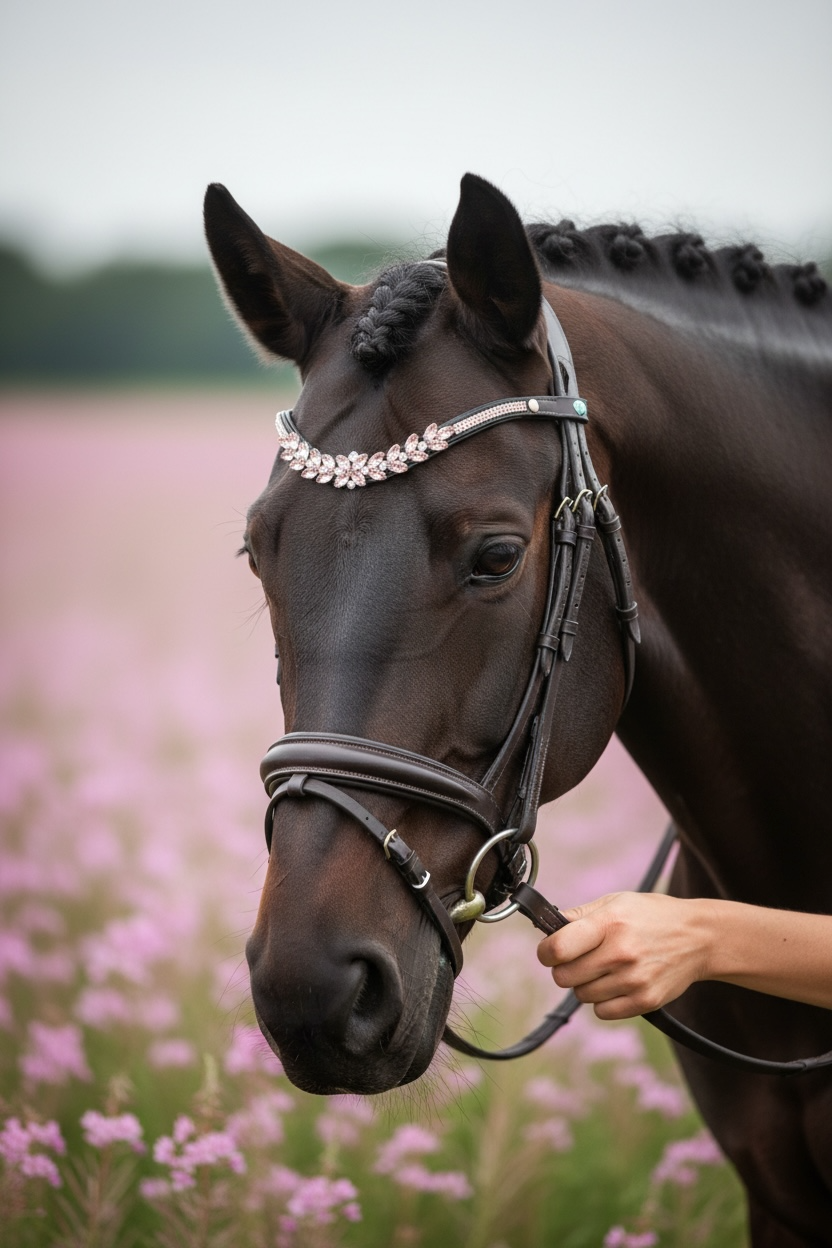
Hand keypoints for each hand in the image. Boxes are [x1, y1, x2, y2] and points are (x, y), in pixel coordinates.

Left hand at [536, 891, 708, 1019]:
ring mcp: (634, 980)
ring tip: (604, 968)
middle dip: (564, 969)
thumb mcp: (616, 902)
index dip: (546, 952)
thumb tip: (547, 926)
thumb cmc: (652, 916)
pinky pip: (602, 1012)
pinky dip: (603, 1001)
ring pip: (582, 995)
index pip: (558, 948)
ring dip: (585, 984)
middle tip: (578, 959)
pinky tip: (616, 984)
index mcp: (609, 923)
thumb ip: (579, 915)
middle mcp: (620, 952)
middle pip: (564, 977)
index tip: (549, 952)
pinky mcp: (646, 1001)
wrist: (699, 937)